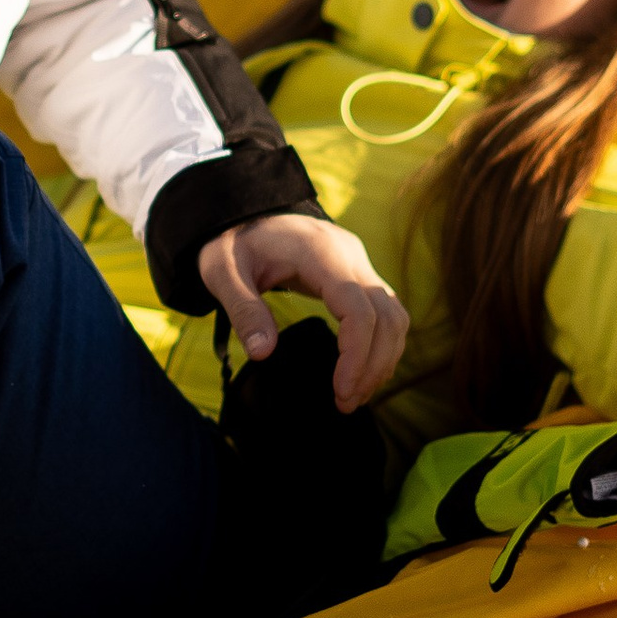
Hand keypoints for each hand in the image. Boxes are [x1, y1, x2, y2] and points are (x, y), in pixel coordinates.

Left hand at [198, 210, 408, 411]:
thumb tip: (263, 353)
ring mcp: (358, 261)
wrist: (244, 213)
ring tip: (355, 395)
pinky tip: (362, 370)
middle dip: (373, 365)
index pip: (359, 309)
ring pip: (394, 314)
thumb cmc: (232, 243)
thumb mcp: (222, 272)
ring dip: (383, 357)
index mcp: (320, 253)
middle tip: (346, 404)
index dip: (357, 355)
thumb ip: (243, 310)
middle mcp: (350, 254)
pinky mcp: (358, 272)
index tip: (341, 391)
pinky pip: (386, 310)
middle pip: (387, 316)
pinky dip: (382, 343)